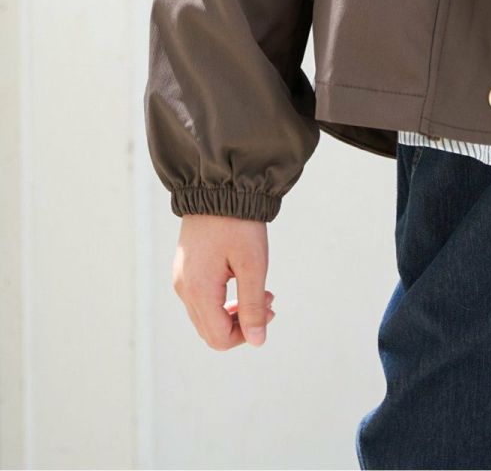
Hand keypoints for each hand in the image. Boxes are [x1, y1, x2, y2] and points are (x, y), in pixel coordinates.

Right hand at [173, 214, 277, 350]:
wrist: (219, 187)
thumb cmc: (238, 224)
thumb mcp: (253, 264)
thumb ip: (253, 305)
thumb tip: (257, 341)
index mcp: (198, 291)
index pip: (219, 338)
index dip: (246, 334)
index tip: (270, 310)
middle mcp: (183, 289)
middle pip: (211, 331)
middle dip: (242, 323)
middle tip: (269, 300)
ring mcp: (181, 279)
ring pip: (207, 316)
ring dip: (235, 311)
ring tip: (262, 290)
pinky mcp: (185, 269)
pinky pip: (203, 299)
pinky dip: (224, 299)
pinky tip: (244, 279)